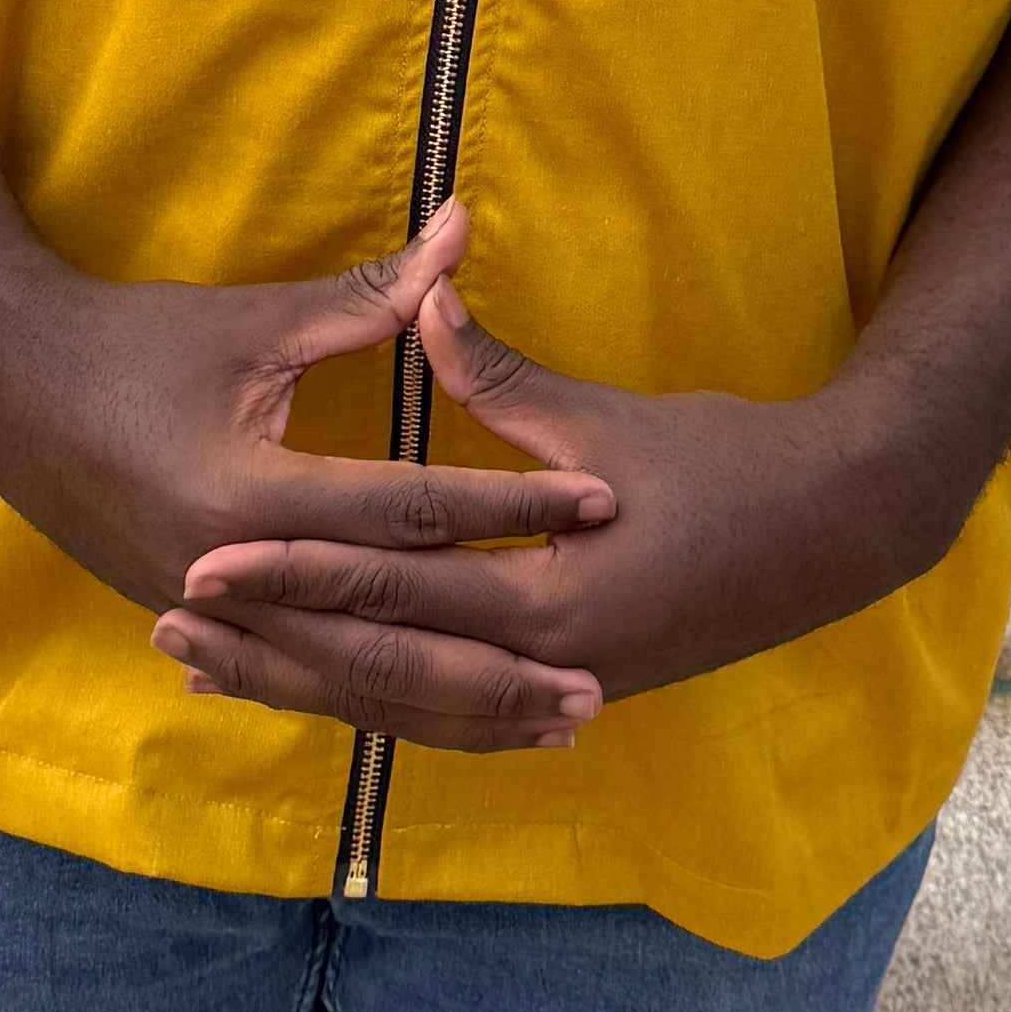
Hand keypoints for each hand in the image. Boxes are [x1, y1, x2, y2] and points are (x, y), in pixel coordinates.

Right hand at [0, 203, 623, 746]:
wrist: (5, 393)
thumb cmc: (134, 341)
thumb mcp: (255, 318)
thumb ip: (371, 293)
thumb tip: (464, 225)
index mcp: (248, 492)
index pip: (411, 510)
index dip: (512, 505)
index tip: (602, 504)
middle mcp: (229, 575)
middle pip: (391, 638)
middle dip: (500, 667)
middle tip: (599, 683)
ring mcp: (210, 618)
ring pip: (356, 686)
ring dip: (458, 710)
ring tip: (552, 723)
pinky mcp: (200, 632)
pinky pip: (310, 687)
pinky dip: (387, 707)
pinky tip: (456, 728)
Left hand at [154, 260, 972, 748]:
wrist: (838, 532)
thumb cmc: (729, 461)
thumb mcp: (606, 418)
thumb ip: (500, 375)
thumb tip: (424, 300)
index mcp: (551, 594)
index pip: (392, 589)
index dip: (293, 573)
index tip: (204, 558)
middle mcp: (545, 659)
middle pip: (378, 668)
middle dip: (271, 650)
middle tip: (172, 627)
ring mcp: (557, 683)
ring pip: (405, 704)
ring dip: (307, 686)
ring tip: (212, 669)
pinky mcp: (567, 685)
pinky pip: (449, 711)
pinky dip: (377, 703)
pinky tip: (317, 692)